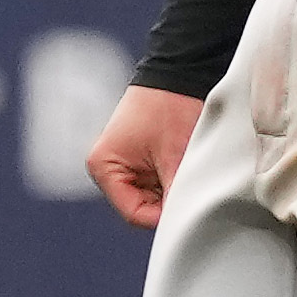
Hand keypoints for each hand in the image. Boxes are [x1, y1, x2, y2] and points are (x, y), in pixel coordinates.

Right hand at [87, 85, 201, 230]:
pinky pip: (157, 184)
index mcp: (104, 168)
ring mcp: (123, 165)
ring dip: (172, 189)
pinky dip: (173, 180)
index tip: (189, 210)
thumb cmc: (169, 106)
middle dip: (168, 201)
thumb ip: (176, 193)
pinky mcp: (138, 160)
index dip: (163, 218)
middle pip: (142, 207)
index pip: (134, 214)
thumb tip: (186, 221)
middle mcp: (108, 170)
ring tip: (187, 170)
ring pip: (152, 197)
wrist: (177, 75)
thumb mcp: (175, 156)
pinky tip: (184, 165)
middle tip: (191, 189)